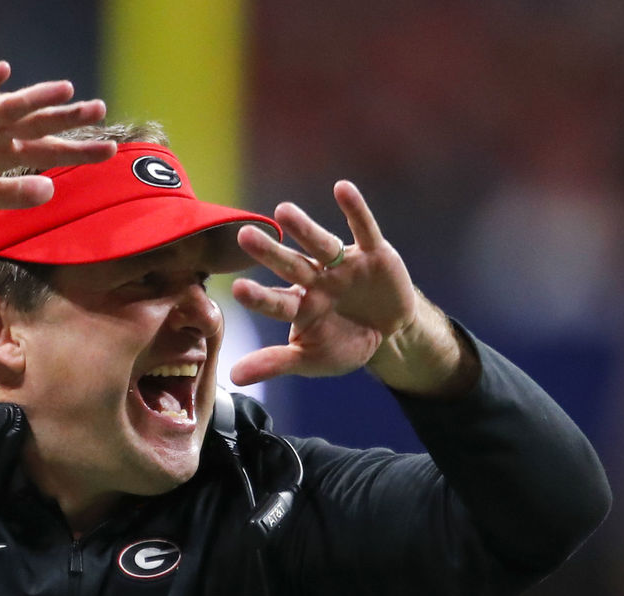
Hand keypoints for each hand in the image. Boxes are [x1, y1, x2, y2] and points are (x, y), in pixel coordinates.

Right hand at [0, 61, 115, 213]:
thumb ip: (12, 196)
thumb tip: (51, 191)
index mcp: (2, 153)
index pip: (48, 149)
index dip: (77, 150)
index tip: (110, 152)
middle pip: (37, 123)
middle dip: (67, 118)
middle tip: (99, 109)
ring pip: (8, 106)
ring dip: (35, 97)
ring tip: (64, 89)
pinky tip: (2, 72)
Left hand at [228, 180, 418, 385]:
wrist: (390, 334)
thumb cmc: (344, 343)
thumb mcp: (312, 359)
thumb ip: (276, 363)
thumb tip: (233, 377)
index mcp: (300, 306)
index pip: (276, 301)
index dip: (260, 297)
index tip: (238, 289)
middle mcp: (315, 280)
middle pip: (290, 265)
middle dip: (270, 252)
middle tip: (243, 235)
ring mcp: (342, 265)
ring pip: (320, 244)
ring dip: (303, 228)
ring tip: (283, 211)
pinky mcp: (373, 253)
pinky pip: (363, 229)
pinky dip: (355, 209)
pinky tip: (343, 189)